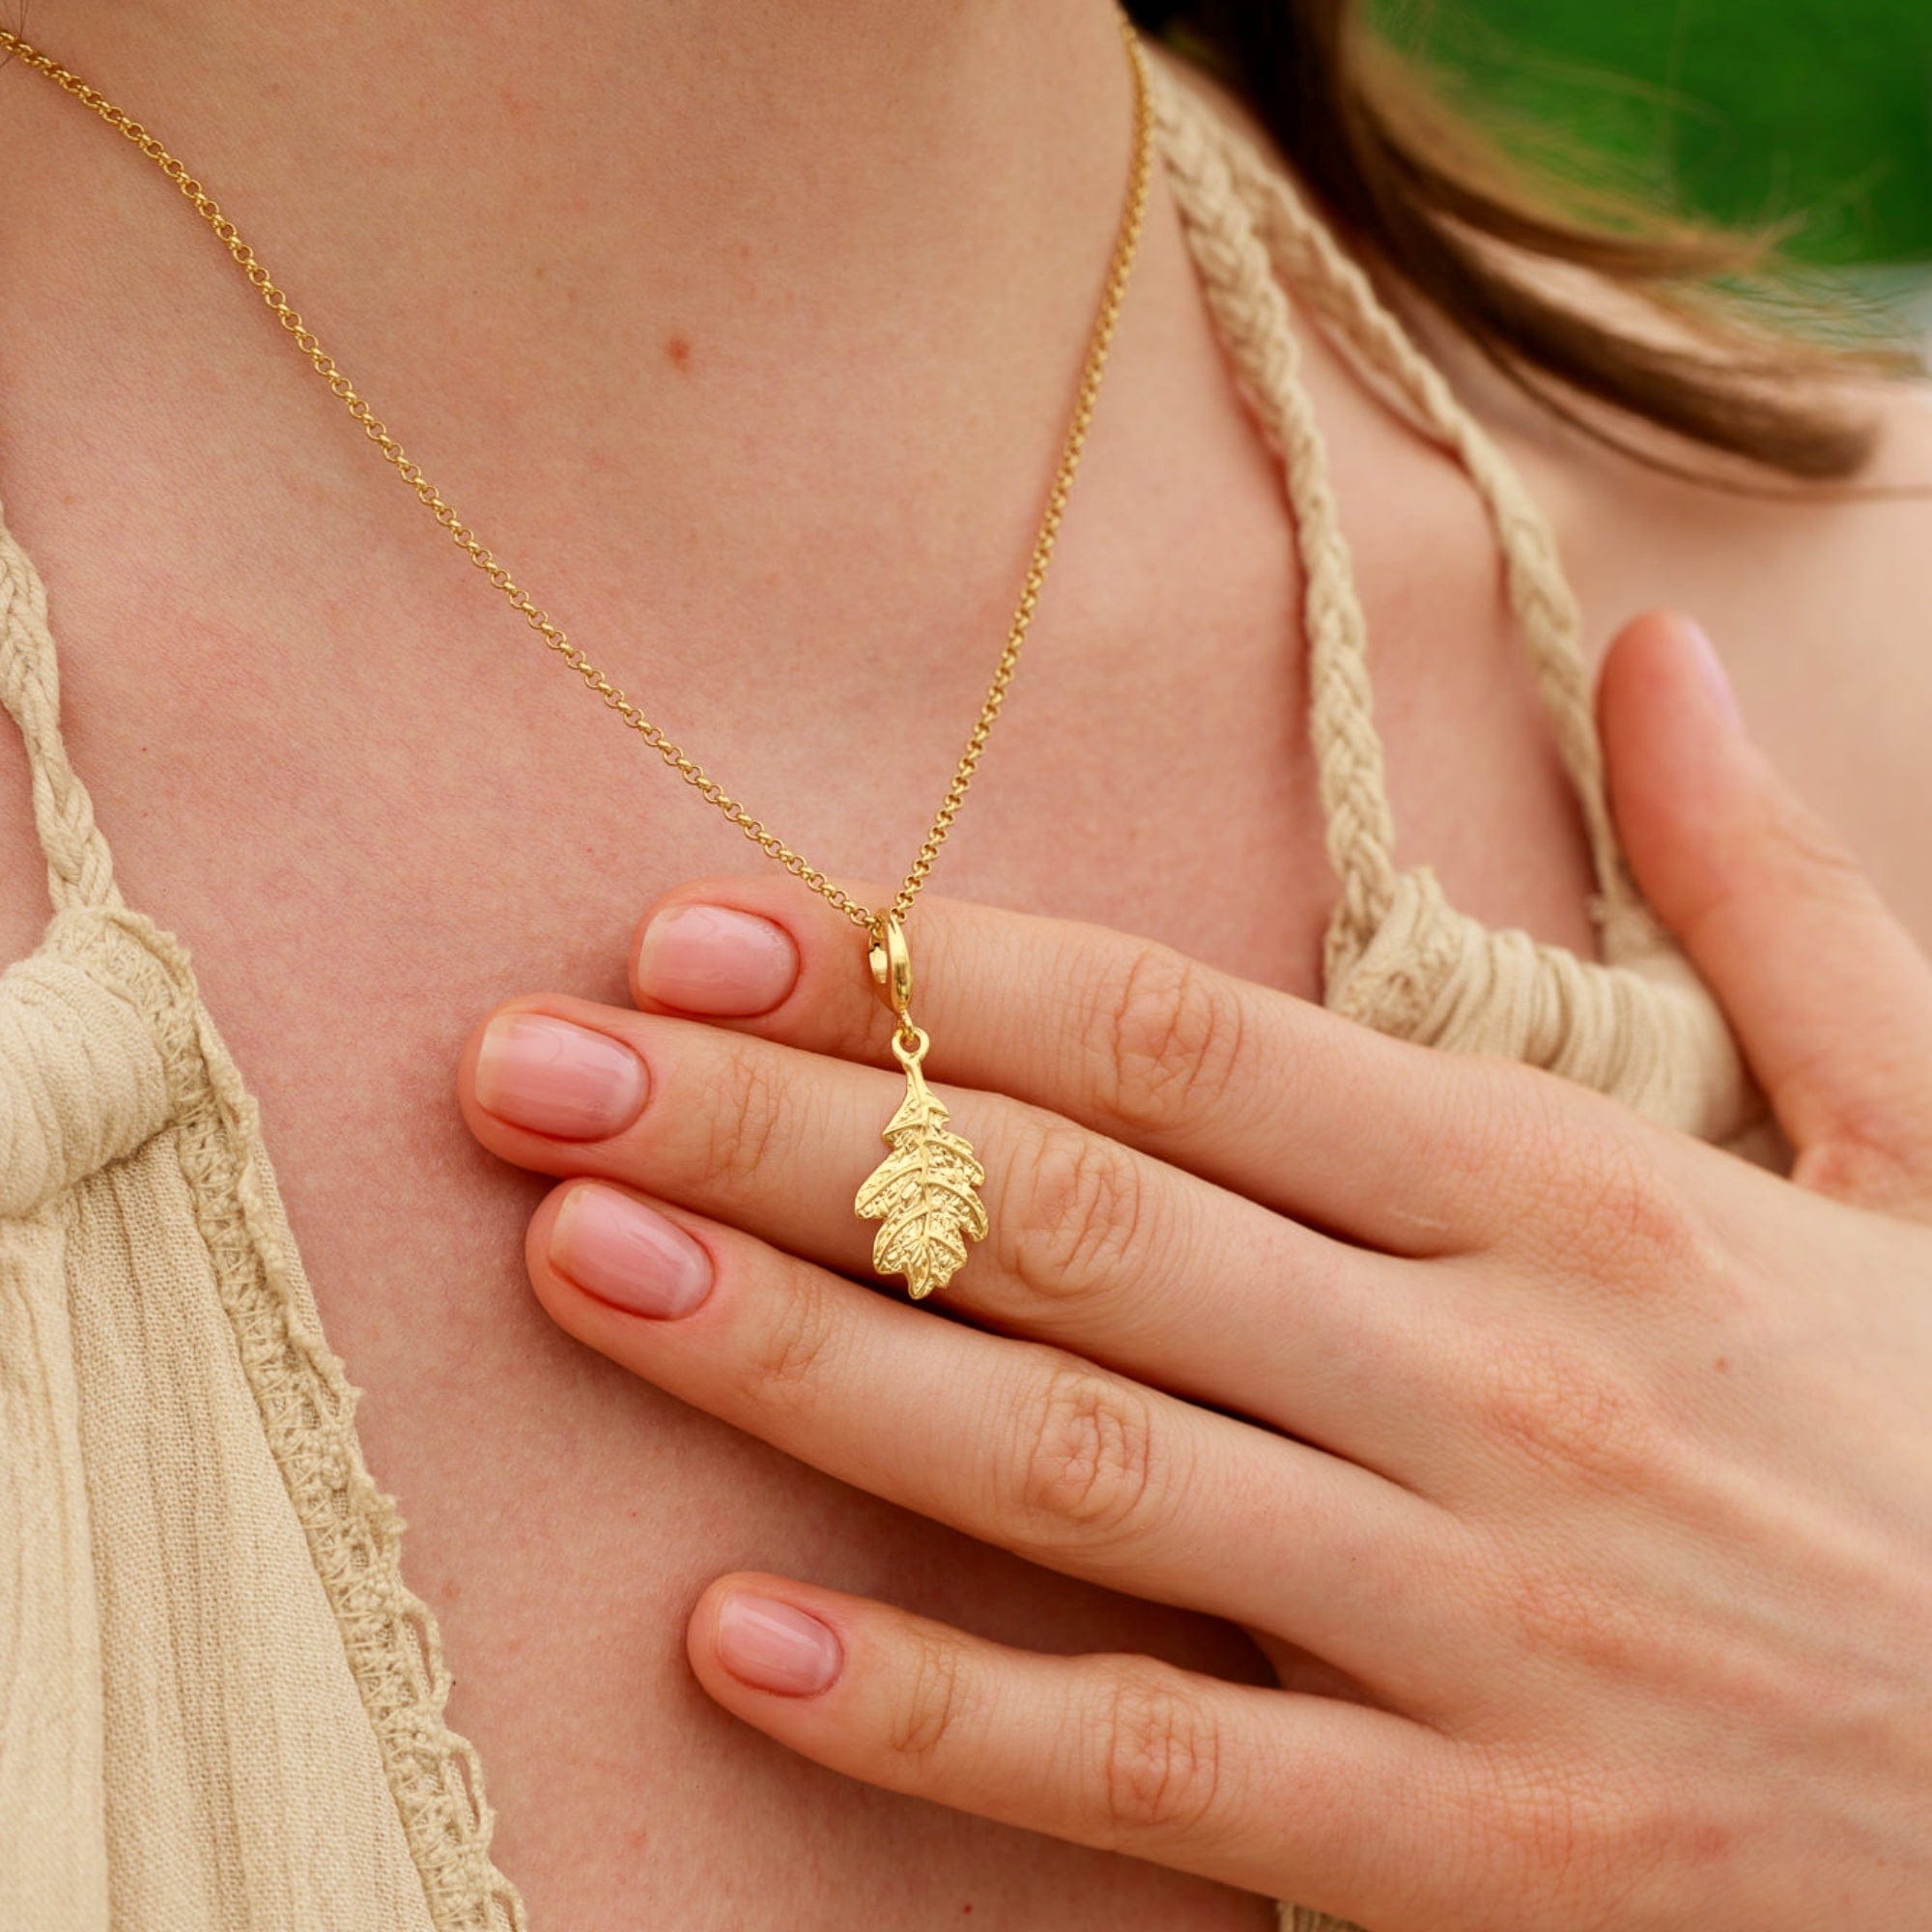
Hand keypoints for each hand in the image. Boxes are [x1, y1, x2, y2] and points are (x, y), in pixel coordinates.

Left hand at [457, 612, 1931, 1929]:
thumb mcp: (1928, 1141)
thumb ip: (1770, 897)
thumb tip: (1665, 658)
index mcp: (1584, 1196)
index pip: (1185, 1044)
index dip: (931, 976)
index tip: (714, 935)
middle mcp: (1500, 1392)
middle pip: (1065, 1222)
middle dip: (779, 1134)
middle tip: (538, 1069)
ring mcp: (1479, 1636)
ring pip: (1066, 1466)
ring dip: (792, 1365)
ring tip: (574, 1266)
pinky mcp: (1476, 1860)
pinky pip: (1156, 1772)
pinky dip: (936, 1712)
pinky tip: (735, 1638)